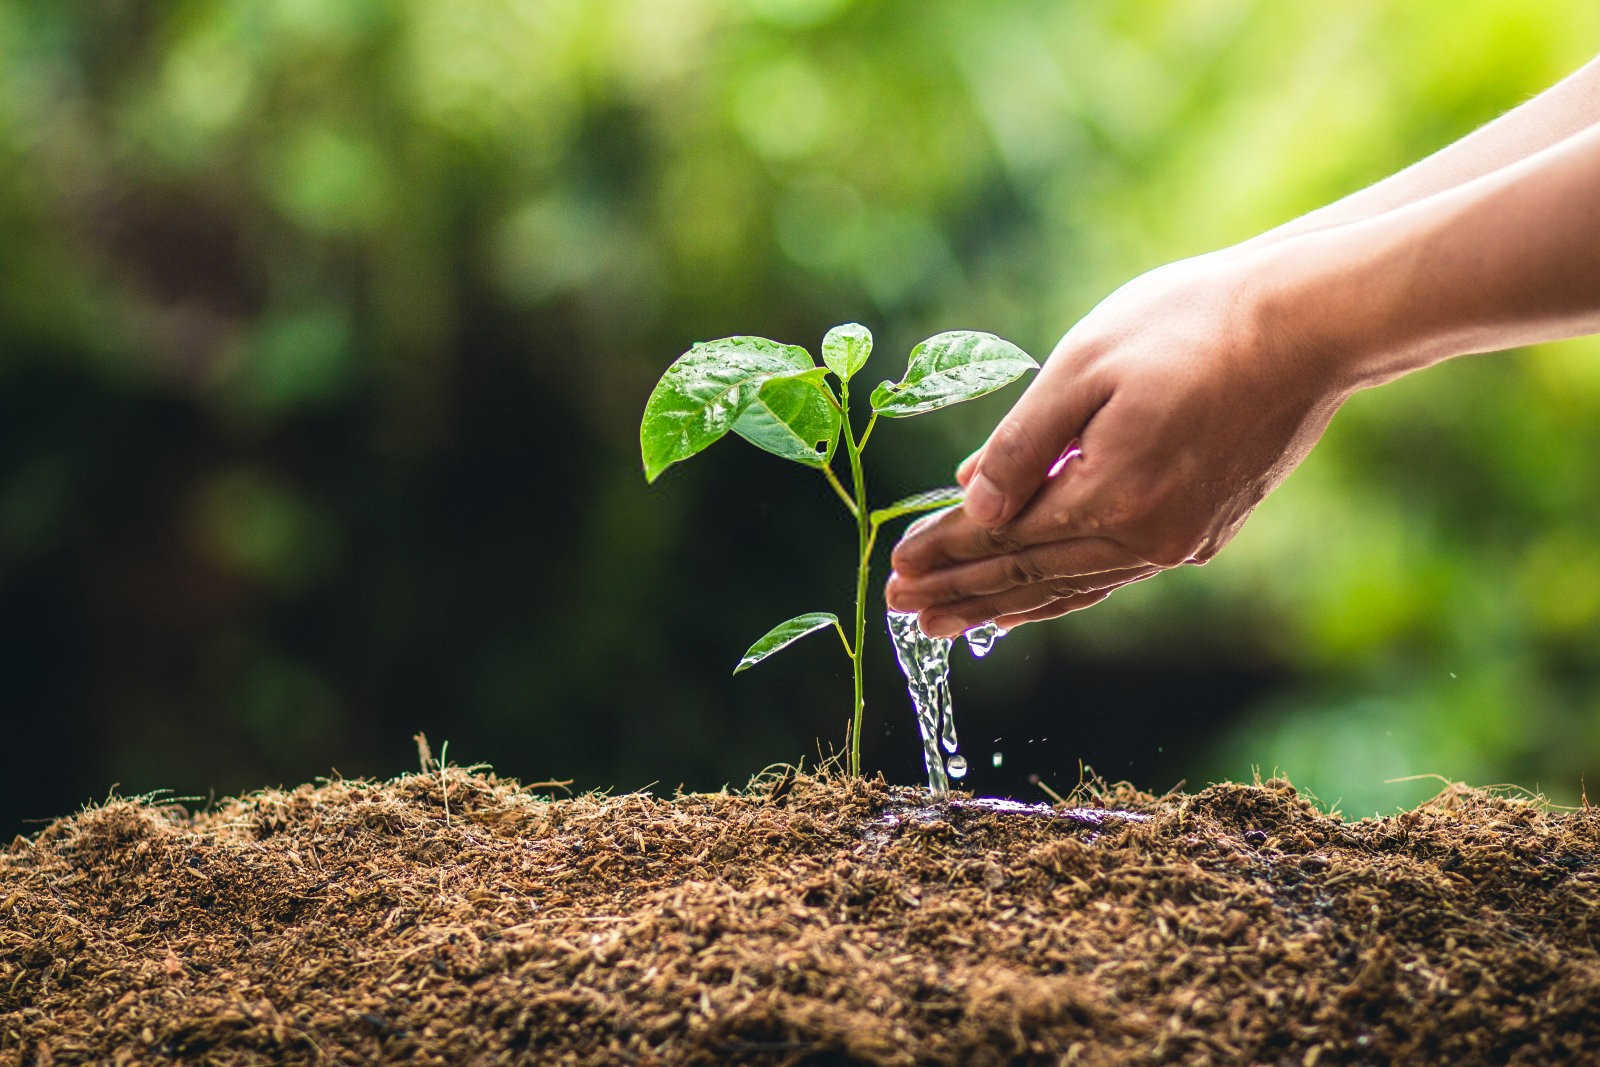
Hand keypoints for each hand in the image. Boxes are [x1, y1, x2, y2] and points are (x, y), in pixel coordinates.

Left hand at [886, 246, 1347, 636]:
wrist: (1310, 323)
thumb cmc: (1190, 325)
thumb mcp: (1085, 365)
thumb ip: (1022, 443)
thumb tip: (971, 503)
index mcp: (1110, 499)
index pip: (1002, 540)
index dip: (944, 553)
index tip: (893, 570)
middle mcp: (1147, 539)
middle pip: (1031, 577)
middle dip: (961, 592)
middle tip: (902, 611)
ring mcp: (1181, 542)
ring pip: (1074, 586)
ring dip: (1007, 604)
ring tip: (953, 622)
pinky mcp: (1206, 531)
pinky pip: (1113, 575)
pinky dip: (1065, 589)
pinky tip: (1037, 597)